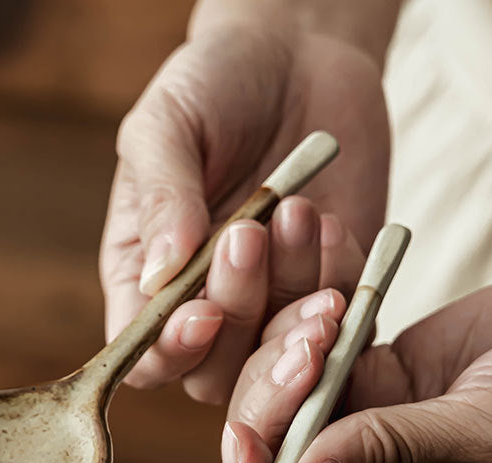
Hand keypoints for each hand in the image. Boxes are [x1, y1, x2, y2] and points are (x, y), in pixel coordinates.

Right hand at [99, 23, 387, 401]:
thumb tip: (158, 277)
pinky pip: (344, 334)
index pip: (147, 358)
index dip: (171, 352)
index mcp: (147, 283)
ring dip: (294, 302)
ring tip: (305, 216)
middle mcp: (207, 310)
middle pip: (214, 375)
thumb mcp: (166, 126)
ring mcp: (271, 310)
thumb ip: (161, 199)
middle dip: (239, 316)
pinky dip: (343, 288)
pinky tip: (336, 225)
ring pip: (279, 362)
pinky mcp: (330, 299)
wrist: (297, 58)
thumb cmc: (214, 86)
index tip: (202, 310)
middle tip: (254, 236)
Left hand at [222, 261, 491, 462]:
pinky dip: (309, 326)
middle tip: (300, 353)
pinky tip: (331, 290)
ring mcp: (371, 439)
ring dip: (287, 360)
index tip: (245, 443)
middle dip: (271, 416)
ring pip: (287, 415)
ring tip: (328, 312)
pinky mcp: (372, 385)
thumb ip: (391, 451)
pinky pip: (312, 363)